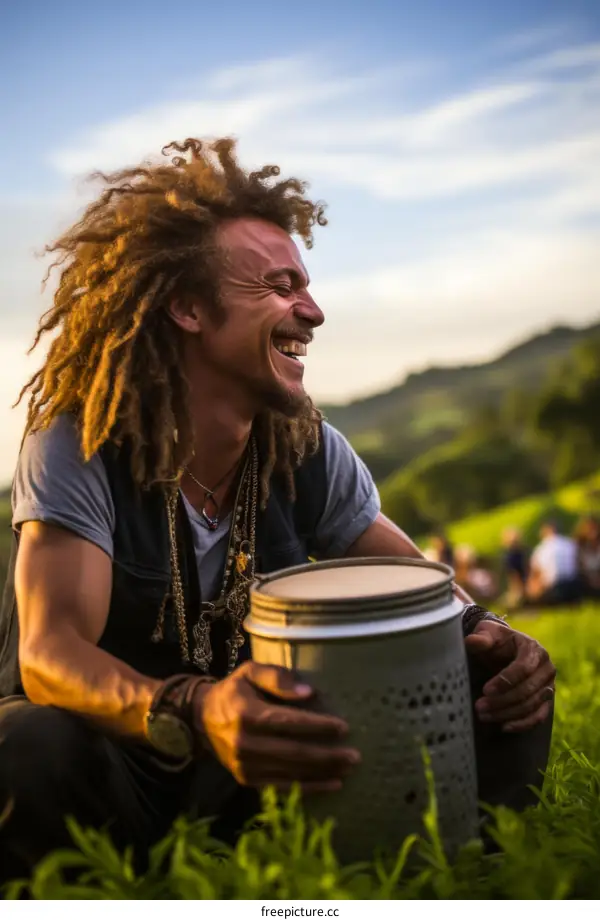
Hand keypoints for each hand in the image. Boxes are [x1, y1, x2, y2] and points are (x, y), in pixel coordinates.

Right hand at [193, 662, 359, 792]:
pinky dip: (309, 788)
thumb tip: (309, 693)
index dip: (318, 726)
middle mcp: (244, 744)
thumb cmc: (235, 690)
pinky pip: (283, 787)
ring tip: (348, 768)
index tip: (344, 727)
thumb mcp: (251, 672)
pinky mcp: (247, 780)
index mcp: (247, 715)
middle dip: (327, 755)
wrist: (202, 719)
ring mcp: (245, 766)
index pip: (288, 723)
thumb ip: (278, 678)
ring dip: (323, 772)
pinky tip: (331, 784)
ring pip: (291, 772)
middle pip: (294, 753)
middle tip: (355, 755)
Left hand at [464, 620, 555, 732]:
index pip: (523, 667)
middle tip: (479, 707)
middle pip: (528, 689)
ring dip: (507, 714)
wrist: (506, 650)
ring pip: (531, 705)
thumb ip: (481, 638)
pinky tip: (503, 726)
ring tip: (484, 715)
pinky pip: (539, 716)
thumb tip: (470, 641)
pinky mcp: (546, 700)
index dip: (505, 680)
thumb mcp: (488, 634)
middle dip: (502, 701)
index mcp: (533, 648)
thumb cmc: (496, 641)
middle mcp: (546, 667)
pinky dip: (522, 724)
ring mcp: (548, 685)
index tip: (485, 690)